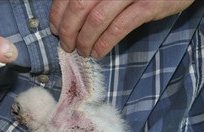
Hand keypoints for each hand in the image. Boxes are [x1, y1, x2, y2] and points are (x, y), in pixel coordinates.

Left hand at [50, 0, 193, 57]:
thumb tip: (68, 16)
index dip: (57, 13)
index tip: (55, 29)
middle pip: (79, 6)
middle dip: (68, 30)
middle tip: (67, 45)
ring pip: (97, 19)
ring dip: (85, 40)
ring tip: (82, 52)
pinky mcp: (148, 6)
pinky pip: (119, 28)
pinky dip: (104, 43)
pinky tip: (98, 53)